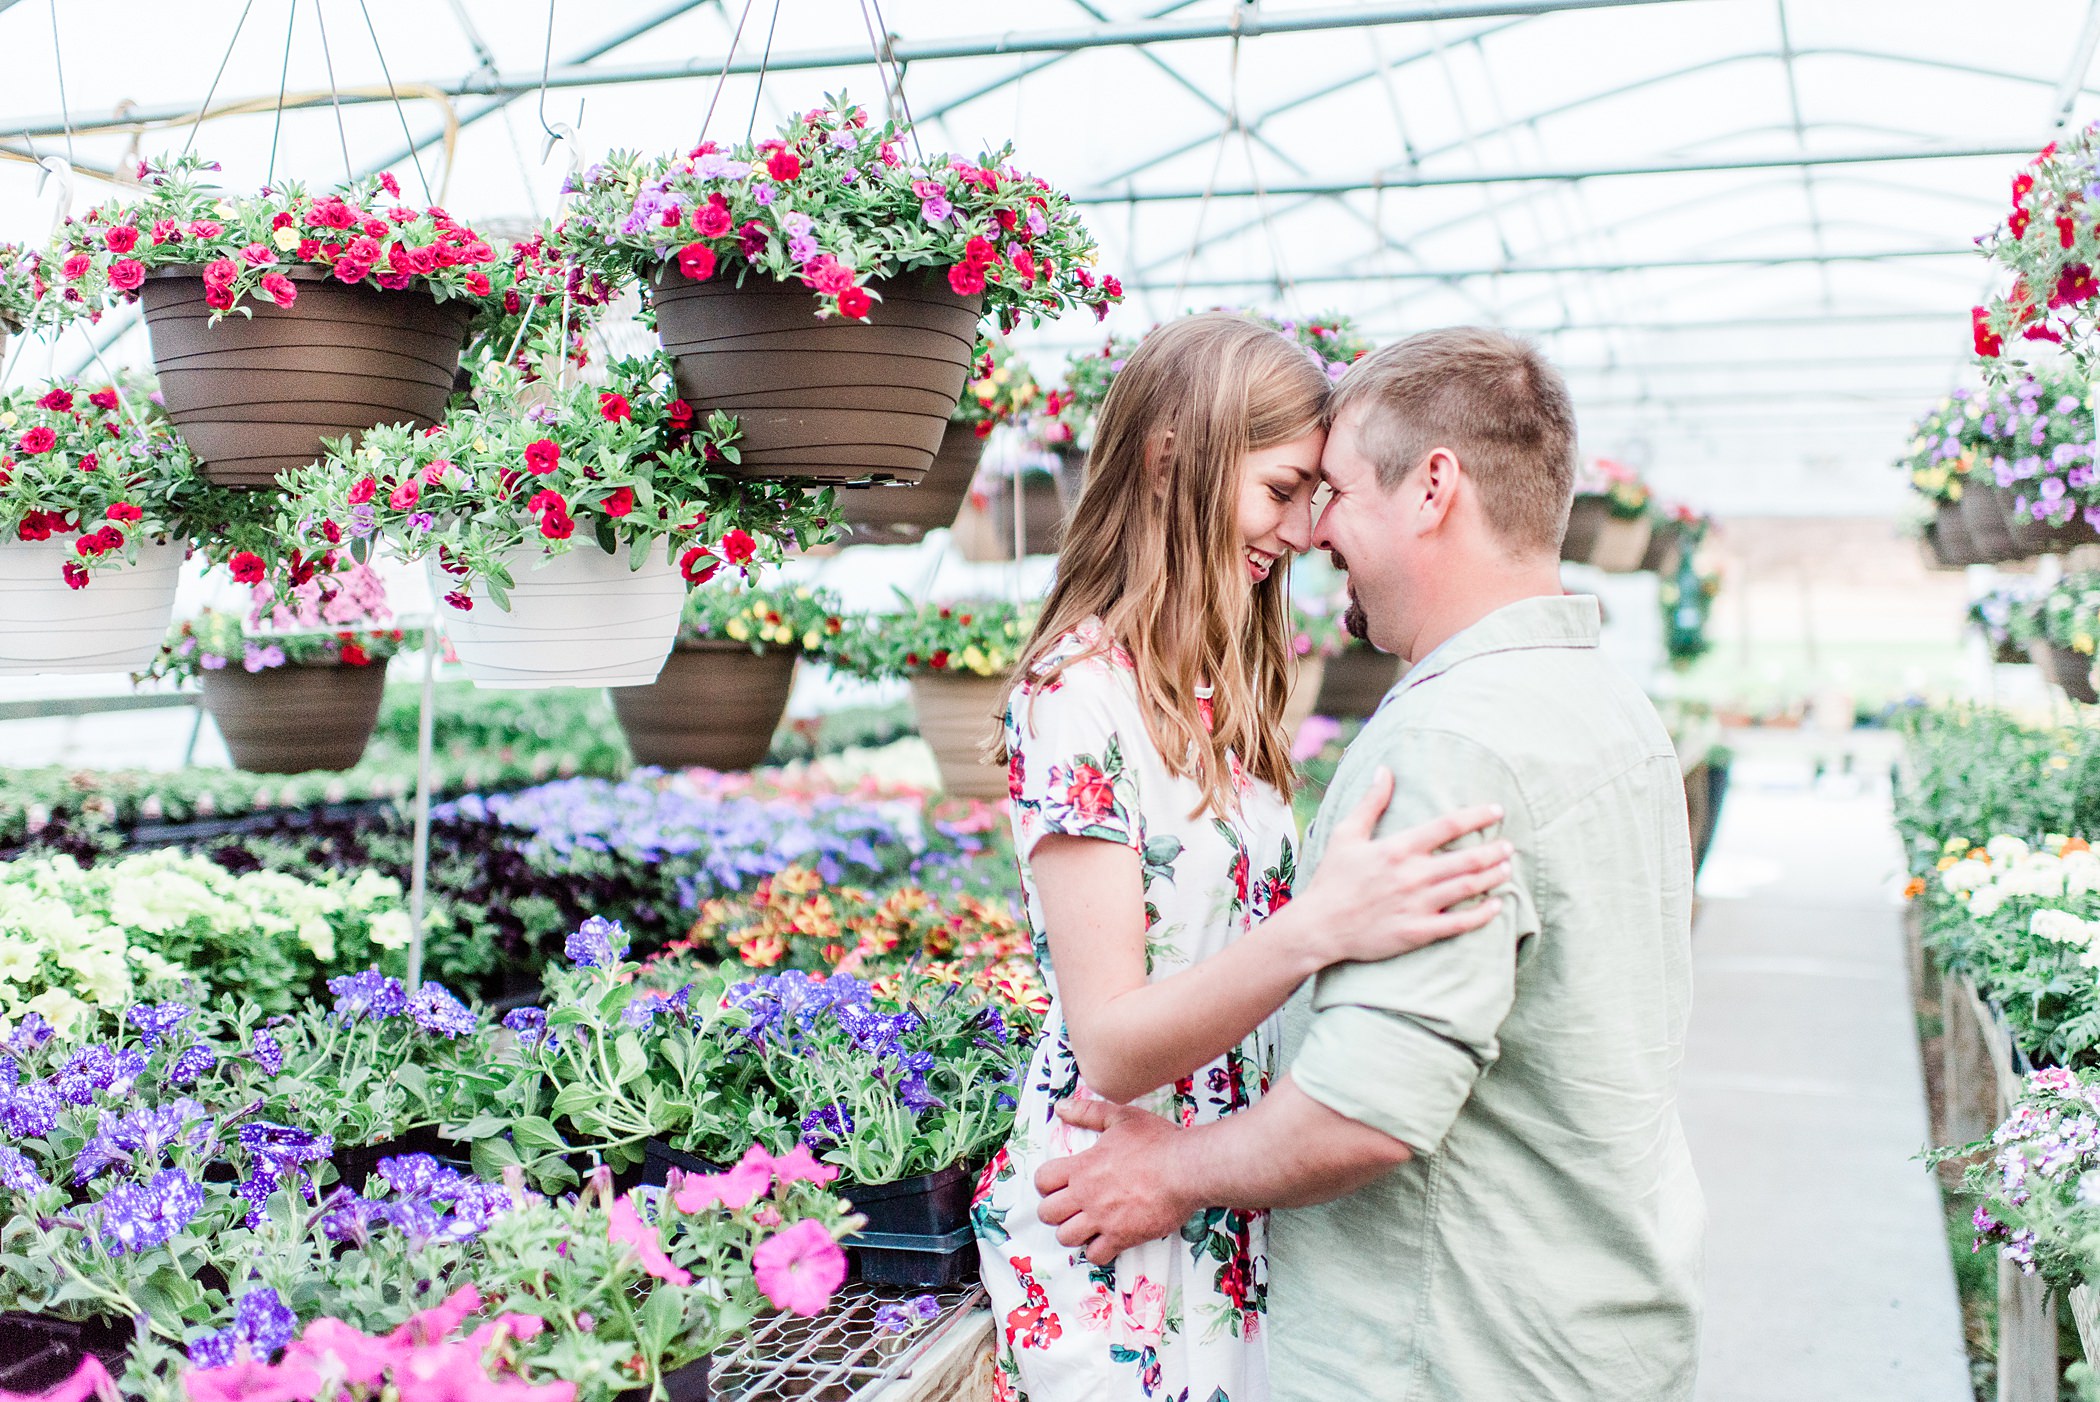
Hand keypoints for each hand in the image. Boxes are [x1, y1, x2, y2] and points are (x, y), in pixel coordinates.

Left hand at [1035, 1099, 1197, 1264]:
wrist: (1186, 1170)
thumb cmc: (1158, 1142)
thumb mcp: (1121, 1116)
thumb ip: (1088, 1112)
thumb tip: (1062, 1107)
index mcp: (1083, 1166)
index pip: (1043, 1181)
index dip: (1046, 1184)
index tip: (1059, 1185)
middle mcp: (1087, 1194)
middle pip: (1047, 1213)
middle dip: (1055, 1211)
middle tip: (1071, 1207)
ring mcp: (1102, 1218)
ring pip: (1066, 1237)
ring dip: (1073, 1232)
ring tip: (1087, 1225)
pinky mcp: (1122, 1237)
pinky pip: (1095, 1256)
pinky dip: (1098, 1251)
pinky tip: (1108, 1239)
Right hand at [1298, 767, 1511, 965]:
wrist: (1319, 927)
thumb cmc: (1332, 879)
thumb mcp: (1346, 834)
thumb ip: (1371, 803)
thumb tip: (1384, 770)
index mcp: (1397, 848)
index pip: (1448, 826)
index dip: (1477, 816)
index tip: (1496, 811)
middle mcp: (1412, 875)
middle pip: (1467, 858)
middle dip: (1494, 850)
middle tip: (1508, 846)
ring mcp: (1417, 905)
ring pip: (1469, 887)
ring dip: (1493, 876)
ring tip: (1506, 868)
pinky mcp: (1418, 932)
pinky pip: (1460, 923)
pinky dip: (1483, 914)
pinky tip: (1497, 905)